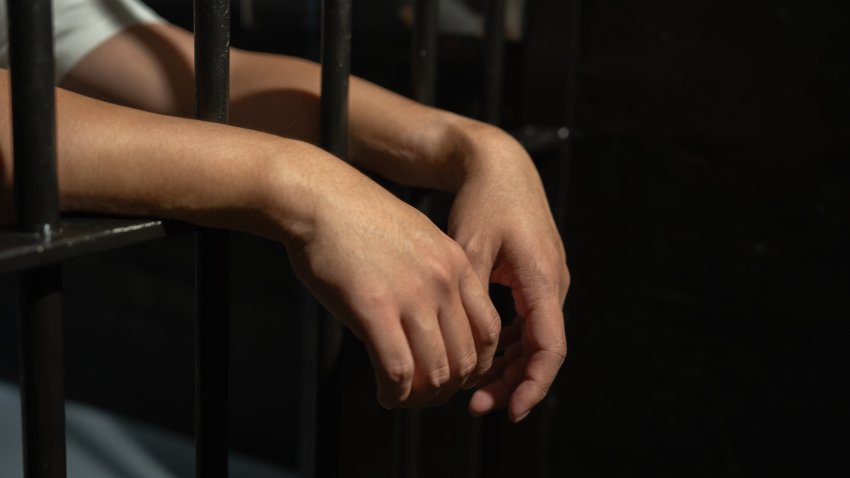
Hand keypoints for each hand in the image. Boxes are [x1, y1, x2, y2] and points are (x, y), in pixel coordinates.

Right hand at [283, 161, 500, 407]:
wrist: (318, 197)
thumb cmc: (358, 221)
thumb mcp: (416, 241)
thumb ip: (434, 281)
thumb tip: (434, 329)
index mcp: (457, 264)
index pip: (488, 331)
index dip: (474, 365)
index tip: (452, 375)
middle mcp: (442, 281)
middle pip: (466, 359)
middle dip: (448, 388)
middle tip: (425, 396)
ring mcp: (411, 295)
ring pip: (435, 372)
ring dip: (420, 398)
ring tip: (402, 398)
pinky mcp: (374, 308)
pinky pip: (398, 371)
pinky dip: (394, 393)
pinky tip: (384, 394)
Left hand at [447, 129, 568, 421]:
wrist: (498, 164)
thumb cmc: (485, 199)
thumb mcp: (470, 247)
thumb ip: (471, 296)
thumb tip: (462, 347)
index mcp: (542, 278)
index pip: (549, 347)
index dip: (532, 385)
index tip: (511, 411)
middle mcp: (551, 284)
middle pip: (540, 351)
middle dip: (512, 383)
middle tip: (475, 406)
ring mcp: (544, 282)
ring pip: (532, 339)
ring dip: (508, 367)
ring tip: (472, 391)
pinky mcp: (532, 278)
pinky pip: (525, 322)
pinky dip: (505, 344)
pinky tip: (478, 358)